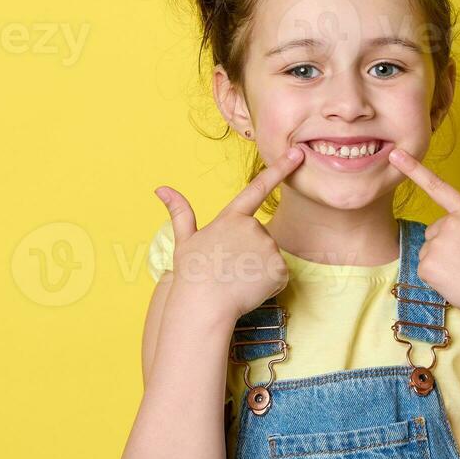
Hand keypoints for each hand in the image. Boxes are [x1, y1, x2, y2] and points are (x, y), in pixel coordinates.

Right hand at [154, 145, 305, 320]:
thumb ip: (180, 212)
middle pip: (260, 238)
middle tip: (229, 270)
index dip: (280, 168)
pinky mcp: (279, 269)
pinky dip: (268, 284)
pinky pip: (278, 276)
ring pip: (269, 258)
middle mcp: (253, 228)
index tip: (298, 153)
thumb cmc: (192, 274)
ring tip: (236, 280)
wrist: (204, 305)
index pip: (258, 188)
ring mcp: (268, 248)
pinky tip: (249, 290)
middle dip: (250, 253)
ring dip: (258, 269)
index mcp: (231, 218)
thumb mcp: (185, 240)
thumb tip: (161, 189)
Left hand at [385, 147, 459, 324]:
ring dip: (441, 261)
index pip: (437, 186)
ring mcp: (437, 245)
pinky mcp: (427, 266)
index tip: (395, 154)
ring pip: (428, 250)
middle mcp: (450, 224)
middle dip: (447, 244)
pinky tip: (454, 280)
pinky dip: (435, 276)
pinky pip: (424, 268)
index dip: (413, 168)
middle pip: (435, 231)